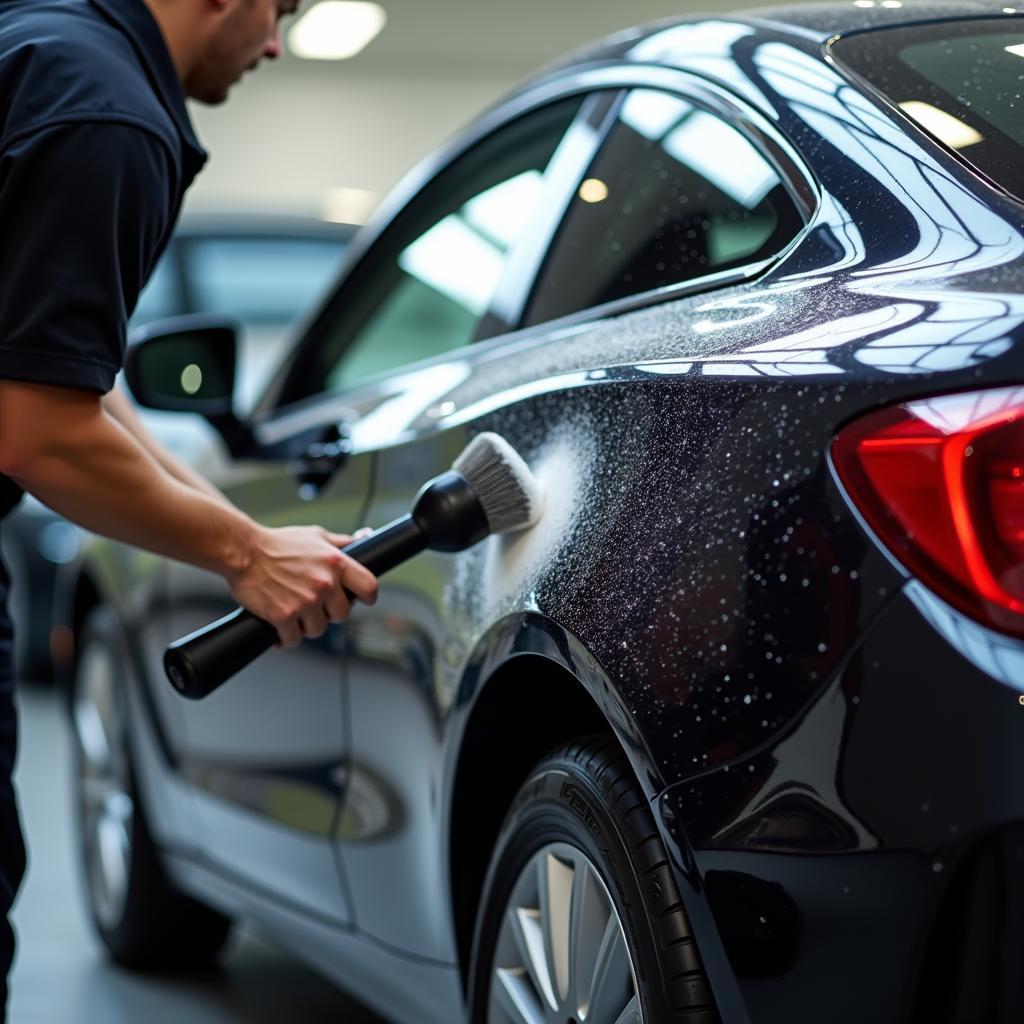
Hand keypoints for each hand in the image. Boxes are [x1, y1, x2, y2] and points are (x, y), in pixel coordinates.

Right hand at [226, 525, 377, 647]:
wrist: (243, 552)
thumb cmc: (278, 544)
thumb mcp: (316, 536)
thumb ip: (342, 542)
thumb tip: (366, 537)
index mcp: (336, 563)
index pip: (369, 587)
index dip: (367, 597)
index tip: (360, 600)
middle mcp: (324, 583)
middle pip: (342, 614)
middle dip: (329, 612)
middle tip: (314, 604)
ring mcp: (305, 601)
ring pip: (318, 629)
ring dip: (306, 625)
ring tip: (295, 611)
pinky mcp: (284, 616)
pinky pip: (294, 639)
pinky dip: (286, 636)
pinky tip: (281, 626)